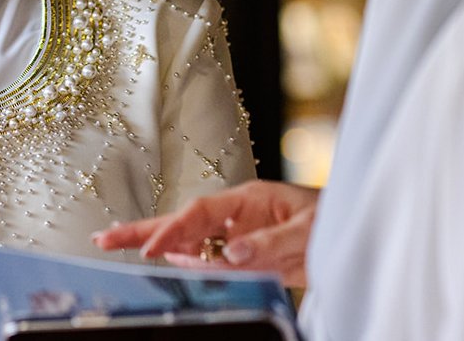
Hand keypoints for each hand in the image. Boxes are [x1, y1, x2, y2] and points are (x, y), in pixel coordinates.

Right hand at [91, 180, 318, 287]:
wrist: (359, 232)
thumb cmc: (338, 221)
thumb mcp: (308, 232)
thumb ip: (271, 243)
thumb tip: (230, 254)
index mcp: (250, 199)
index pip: (200, 214)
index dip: (172, 231)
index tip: (149, 250)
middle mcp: (239, 215)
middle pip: (183, 222)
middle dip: (144, 229)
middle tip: (104, 238)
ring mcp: (242, 233)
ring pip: (192, 240)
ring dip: (160, 244)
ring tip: (120, 245)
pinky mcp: (249, 252)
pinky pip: (211, 258)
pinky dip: (188, 261)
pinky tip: (170, 263)